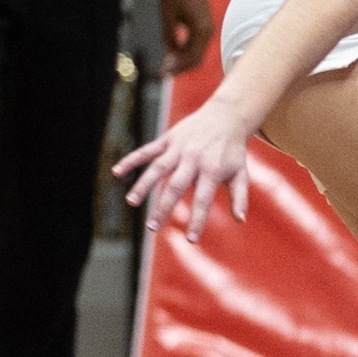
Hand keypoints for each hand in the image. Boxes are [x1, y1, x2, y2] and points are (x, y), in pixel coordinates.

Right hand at [113, 96, 252, 239]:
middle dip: (163, 207)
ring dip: (143, 184)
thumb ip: (240, 197)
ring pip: (157, 167)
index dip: (197, 219)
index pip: (203, 199)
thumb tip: (240, 220)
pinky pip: (147, 150)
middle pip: (176, 186)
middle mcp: (193, 159)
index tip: (191, 240)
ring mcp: (179, 148)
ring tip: (131, 202)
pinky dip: (132, 160)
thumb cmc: (232, 151)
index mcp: (212, 170)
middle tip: (152, 227)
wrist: (227, 116)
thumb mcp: (241, 173)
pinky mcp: (168, 139)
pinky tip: (116, 172)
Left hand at [160, 0, 213, 74]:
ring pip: (197, 51)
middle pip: (196, 58)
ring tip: (167, 61)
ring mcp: (207, 27)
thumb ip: (170, 38)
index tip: (164, 73)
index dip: (178, 68)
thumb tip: (169, 56)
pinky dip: (186, 48)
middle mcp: (208, 31)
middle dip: (181, 66)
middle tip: (164, 71)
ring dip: (183, 58)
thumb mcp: (168, 17)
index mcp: (201, 30)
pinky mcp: (204, 22)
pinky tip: (174, 48)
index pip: (191, 58)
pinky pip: (197, 42)